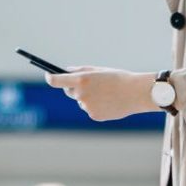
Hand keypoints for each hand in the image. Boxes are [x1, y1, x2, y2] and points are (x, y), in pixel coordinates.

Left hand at [43, 66, 158, 120]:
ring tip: (105, 93)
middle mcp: (81, 94)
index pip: (56, 80)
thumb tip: (66, 71)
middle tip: (86, 83)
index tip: (48, 75)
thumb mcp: (99, 70)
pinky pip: (90, 109)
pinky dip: (96, 106)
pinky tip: (108, 102)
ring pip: (81, 101)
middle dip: (74, 87)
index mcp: (82, 80)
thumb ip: (81, 70)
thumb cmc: (119, 78)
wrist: (136, 93)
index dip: (50, 78)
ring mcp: (87, 106)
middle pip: (69, 91)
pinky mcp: (94, 116)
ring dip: (87, 97)